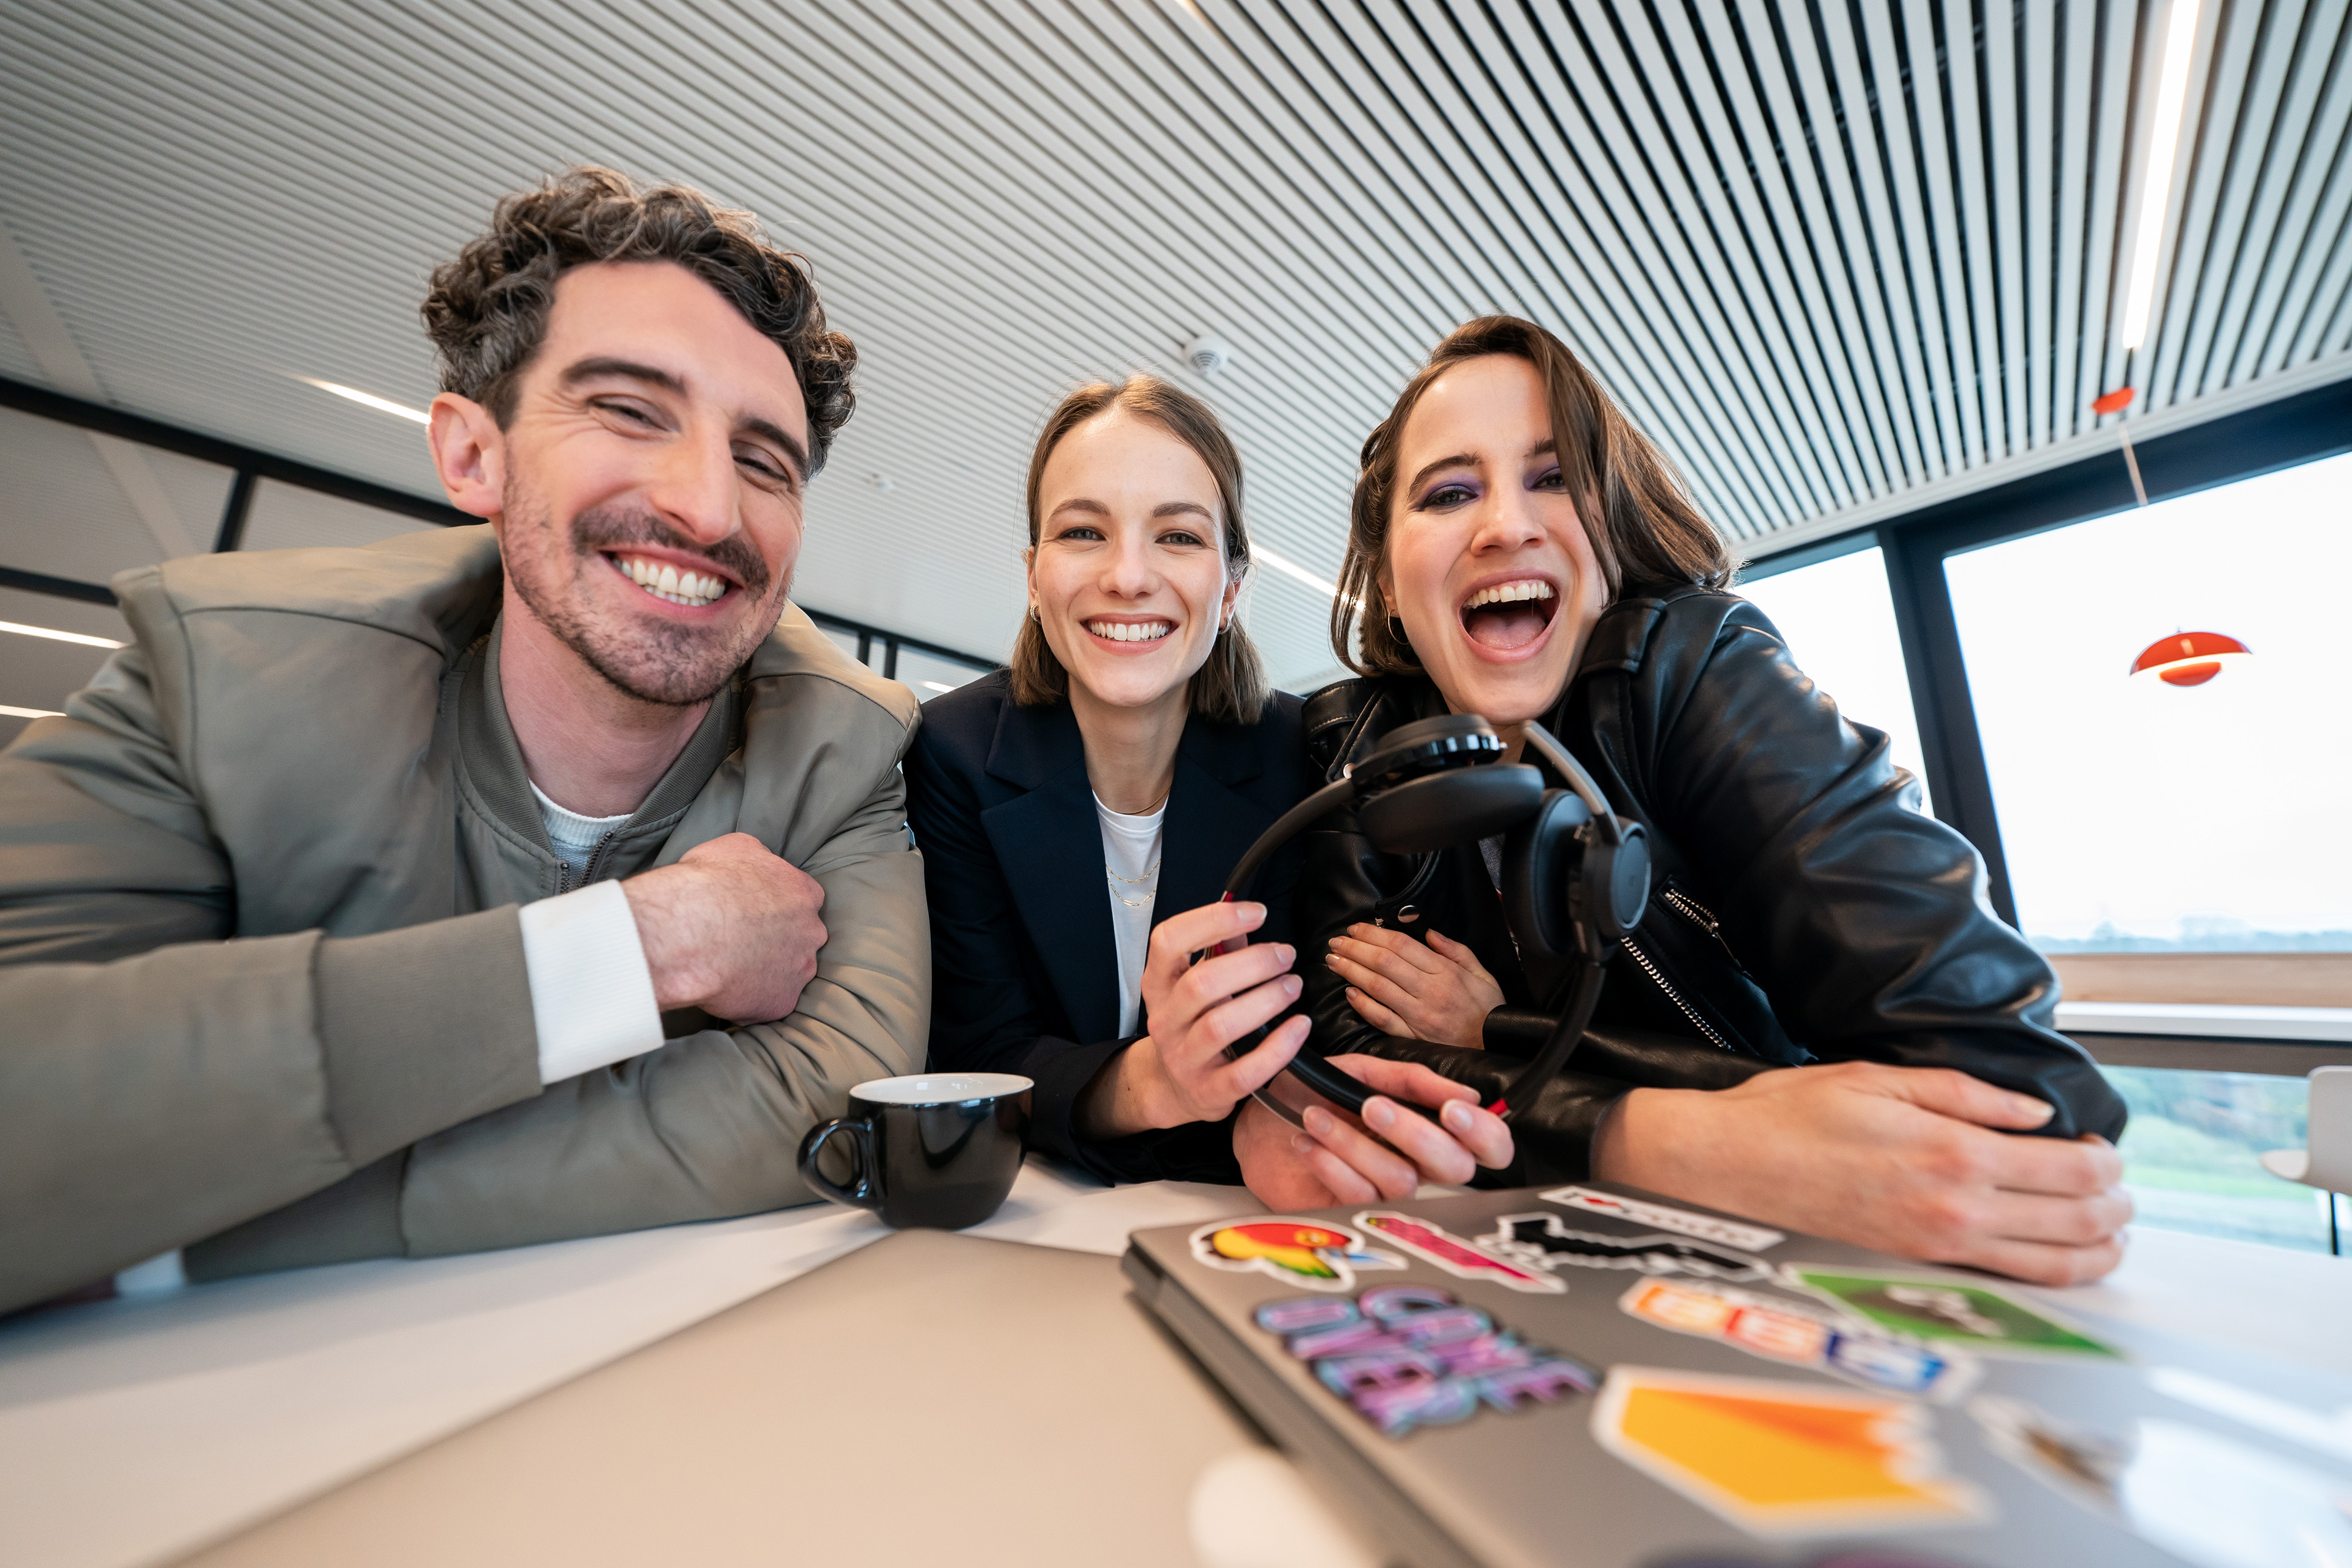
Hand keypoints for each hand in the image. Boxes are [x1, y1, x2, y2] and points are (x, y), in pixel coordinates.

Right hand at [622, 832, 825, 1023]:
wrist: (687, 930)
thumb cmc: (706, 884)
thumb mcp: (734, 847)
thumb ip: (758, 858)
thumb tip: (759, 864)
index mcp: (803, 892)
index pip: (803, 900)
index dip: (778, 908)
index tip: (756, 914)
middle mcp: (811, 931)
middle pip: (802, 938)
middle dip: (778, 941)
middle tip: (741, 943)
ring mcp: (800, 969)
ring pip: (789, 973)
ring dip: (766, 973)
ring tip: (729, 970)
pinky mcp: (781, 1002)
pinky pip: (769, 1005)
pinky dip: (750, 1002)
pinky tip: (724, 992)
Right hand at [1076, 901, 1308, 1138]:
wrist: (1176, 1089)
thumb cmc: (1193, 1026)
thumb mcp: (1195, 987)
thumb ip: (1220, 954)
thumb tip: (1247, 921)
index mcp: (1158, 984)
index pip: (1169, 941)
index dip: (1213, 919)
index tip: (1257, 913)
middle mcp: (1164, 1020)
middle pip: (1201, 983)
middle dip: (1252, 963)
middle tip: (1286, 955)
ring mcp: (1184, 1058)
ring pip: (1220, 1026)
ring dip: (1266, 1000)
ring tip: (1293, 985)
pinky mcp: (1209, 1091)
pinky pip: (1245, 1071)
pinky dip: (1278, 1047)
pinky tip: (1299, 1026)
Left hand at [1233, 1054, 1512, 1208]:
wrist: (1256, 1124)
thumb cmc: (1312, 1095)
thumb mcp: (1361, 1072)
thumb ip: (1411, 1081)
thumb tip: (1466, 1095)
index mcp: (1429, 1130)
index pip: (1487, 1146)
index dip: (1485, 1133)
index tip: (1455, 1109)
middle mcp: (1416, 1166)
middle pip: (1455, 1168)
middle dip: (1418, 1134)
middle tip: (1375, 1107)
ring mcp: (1385, 1194)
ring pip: (1400, 1179)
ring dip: (1355, 1142)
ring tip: (1316, 1115)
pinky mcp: (1353, 1214)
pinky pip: (1358, 1195)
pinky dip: (1330, 1162)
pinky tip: (1306, 1141)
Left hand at [1327, 924, 1501, 1049]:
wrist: (1497, 1047)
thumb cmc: (1489, 1010)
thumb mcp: (1483, 973)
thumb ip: (1455, 951)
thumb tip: (1429, 933)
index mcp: (1446, 973)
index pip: (1402, 946)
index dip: (1374, 934)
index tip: (1356, 928)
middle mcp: (1429, 992)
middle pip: (1384, 963)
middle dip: (1355, 949)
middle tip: (1336, 941)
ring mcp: (1418, 1015)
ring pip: (1378, 987)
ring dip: (1352, 971)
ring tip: (1334, 960)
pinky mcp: (1412, 1037)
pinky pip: (1381, 1018)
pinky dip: (1363, 1005)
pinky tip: (1349, 992)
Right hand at [1594, 1061, 2133, 1285]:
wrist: (1727, 1167)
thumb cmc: (1789, 1116)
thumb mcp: (1877, 1077)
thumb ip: (1967, 1094)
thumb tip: (2031, 1111)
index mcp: (1952, 1152)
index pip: (2070, 1168)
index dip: (2105, 1159)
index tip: (2104, 1146)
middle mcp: (1955, 1208)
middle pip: (2079, 1221)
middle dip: (2116, 1205)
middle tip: (2121, 1186)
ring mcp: (1939, 1245)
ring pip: (2057, 1265)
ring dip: (2100, 1248)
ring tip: (2111, 1227)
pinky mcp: (1919, 1264)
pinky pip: (2011, 1279)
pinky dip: (2056, 1272)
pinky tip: (2062, 1256)